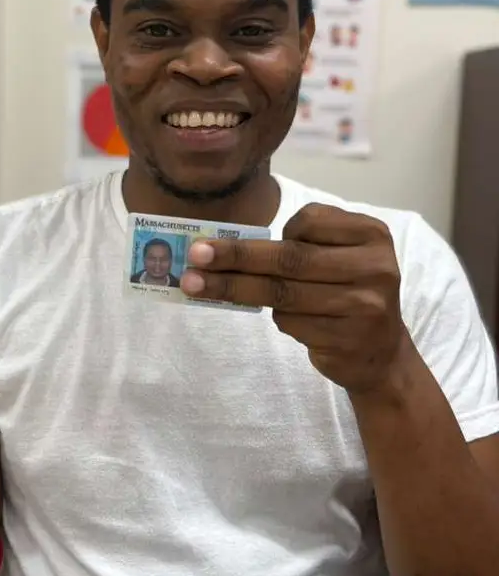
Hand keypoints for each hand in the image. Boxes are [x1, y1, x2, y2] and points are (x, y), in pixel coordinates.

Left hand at [181, 203, 412, 393]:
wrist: (381, 354)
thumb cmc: (348, 294)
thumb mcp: (339, 259)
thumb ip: (301, 248)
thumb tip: (223, 249)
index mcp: (372, 235)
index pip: (310, 220)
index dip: (275, 229)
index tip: (238, 239)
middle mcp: (375, 267)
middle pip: (290, 258)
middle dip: (235, 257)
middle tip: (195, 255)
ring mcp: (364, 306)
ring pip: (284, 292)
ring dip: (234, 289)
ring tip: (196, 286)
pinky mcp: (347, 339)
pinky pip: (291, 322)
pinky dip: (276, 317)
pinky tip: (281, 317)